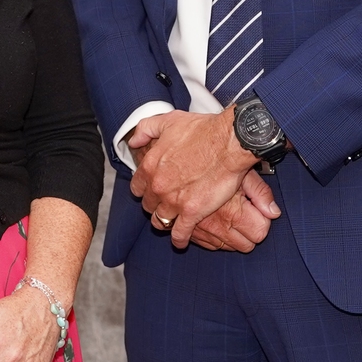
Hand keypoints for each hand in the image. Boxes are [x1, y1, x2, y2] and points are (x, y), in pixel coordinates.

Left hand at [128, 108, 259, 248]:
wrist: (228, 143)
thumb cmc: (203, 130)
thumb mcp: (168, 121)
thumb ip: (146, 129)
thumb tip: (134, 141)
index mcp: (150, 166)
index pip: (137, 187)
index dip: (144, 189)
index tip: (152, 189)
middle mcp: (158, 186)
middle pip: (148, 205)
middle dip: (155, 205)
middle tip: (166, 203)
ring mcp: (173, 202)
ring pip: (160, 221)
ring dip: (165, 222)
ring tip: (172, 221)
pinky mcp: (191, 213)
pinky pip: (179, 234)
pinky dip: (179, 239)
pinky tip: (181, 240)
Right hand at [188, 170, 280, 251]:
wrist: (185, 156)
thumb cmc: (216, 162)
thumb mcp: (244, 173)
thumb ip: (261, 193)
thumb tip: (274, 212)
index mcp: (234, 213)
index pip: (260, 233)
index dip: (262, 221)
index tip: (258, 211)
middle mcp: (216, 225)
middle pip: (245, 246)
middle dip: (248, 232)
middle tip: (245, 213)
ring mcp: (200, 230)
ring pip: (225, 247)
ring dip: (229, 236)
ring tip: (228, 215)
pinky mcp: (186, 230)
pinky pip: (207, 245)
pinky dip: (210, 236)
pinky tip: (213, 221)